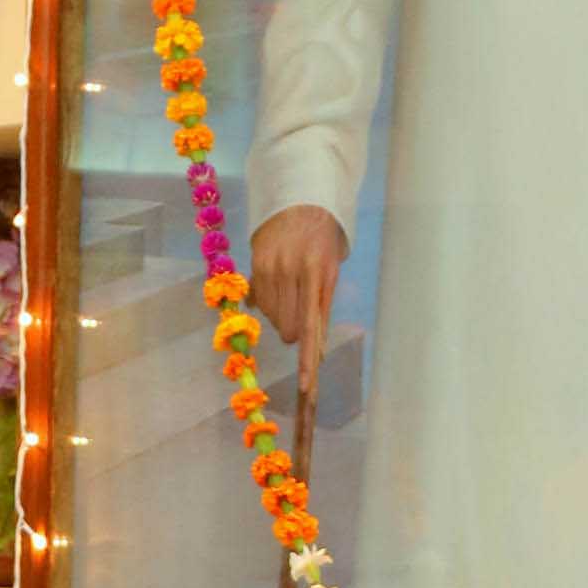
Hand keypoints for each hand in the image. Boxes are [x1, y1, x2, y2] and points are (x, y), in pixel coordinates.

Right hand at [248, 206, 344, 382]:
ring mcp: (271, 268)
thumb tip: (313, 349)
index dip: (306, 358)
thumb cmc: (322, 240)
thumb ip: (323, 306)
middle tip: (301, 312)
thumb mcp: (332, 269)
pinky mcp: (255, 265)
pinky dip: (268, 303)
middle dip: (295, 331)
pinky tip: (278, 286)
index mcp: (317, 273)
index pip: (311, 325)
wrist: (298, 202)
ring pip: (272, 317)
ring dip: (281, 314)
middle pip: (288, 328)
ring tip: (291, 289)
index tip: (305, 385)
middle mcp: (291, 271)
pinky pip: (259, 302)